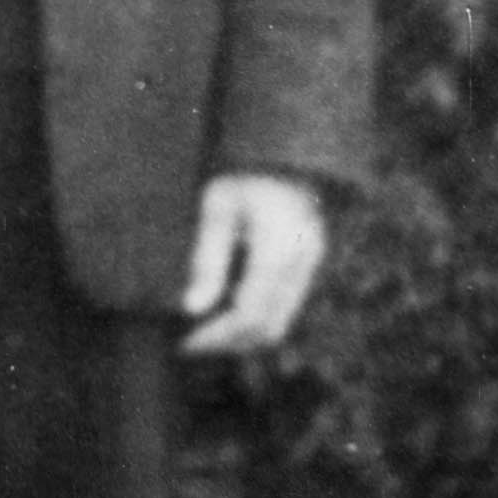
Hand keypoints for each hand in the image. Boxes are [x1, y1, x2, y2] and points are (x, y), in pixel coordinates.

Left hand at [180, 173, 326, 353]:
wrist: (281, 154)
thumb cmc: (240, 177)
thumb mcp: (216, 209)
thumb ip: (207, 259)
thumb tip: (191, 309)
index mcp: (277, 247)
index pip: (249, 313)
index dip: (217, 335)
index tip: (186, 341)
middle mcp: (301, 262)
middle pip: (268, 328)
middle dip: (229, 342)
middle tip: (192, 342)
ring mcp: (311, 266)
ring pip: (280, 323)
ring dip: (243, 335)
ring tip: (206, 331)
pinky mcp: (310, 266)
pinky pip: (285, 308)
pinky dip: (257, 318)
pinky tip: (228, 310)